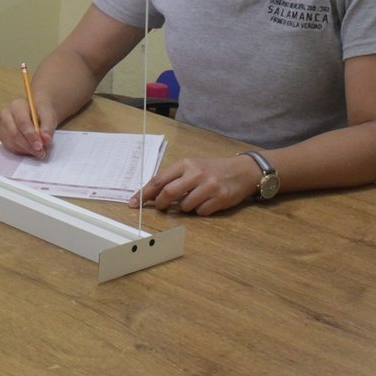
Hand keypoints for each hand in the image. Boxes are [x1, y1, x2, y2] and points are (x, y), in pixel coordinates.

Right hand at [0, 98, 54, 158]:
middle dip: (28, 145)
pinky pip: (10, 148)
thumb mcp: (49, 116)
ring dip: (26, 150)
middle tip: (40, 152)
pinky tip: (31, 150)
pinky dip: (22, 151)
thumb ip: (48, 127)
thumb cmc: (41, 112)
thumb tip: (46, 139)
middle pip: (14, 134)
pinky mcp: (3, 137)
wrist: (36, 113)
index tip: (40, 145)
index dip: (31, 135)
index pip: (22, 122)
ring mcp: (3, 127)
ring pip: (12, 143)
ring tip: (39, 151)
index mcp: (16, 106)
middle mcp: (6, 116)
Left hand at [128, 155, 260, 215]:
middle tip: (161, 207)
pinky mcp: (220, 198)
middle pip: (168, 194)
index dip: (144, 194)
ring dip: (184, 208)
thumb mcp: (192, 166)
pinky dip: (200, 211)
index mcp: (185, 164)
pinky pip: (201, 212)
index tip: (133, 203)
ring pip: (184, 206)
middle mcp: (196, 173)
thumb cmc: (213, 169)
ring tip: (193, 199)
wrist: (243, 170)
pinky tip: (207, 202)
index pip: (158, 180)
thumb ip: (174, 178)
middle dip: (161, 204)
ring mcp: (209, 186)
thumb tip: (152, 194)